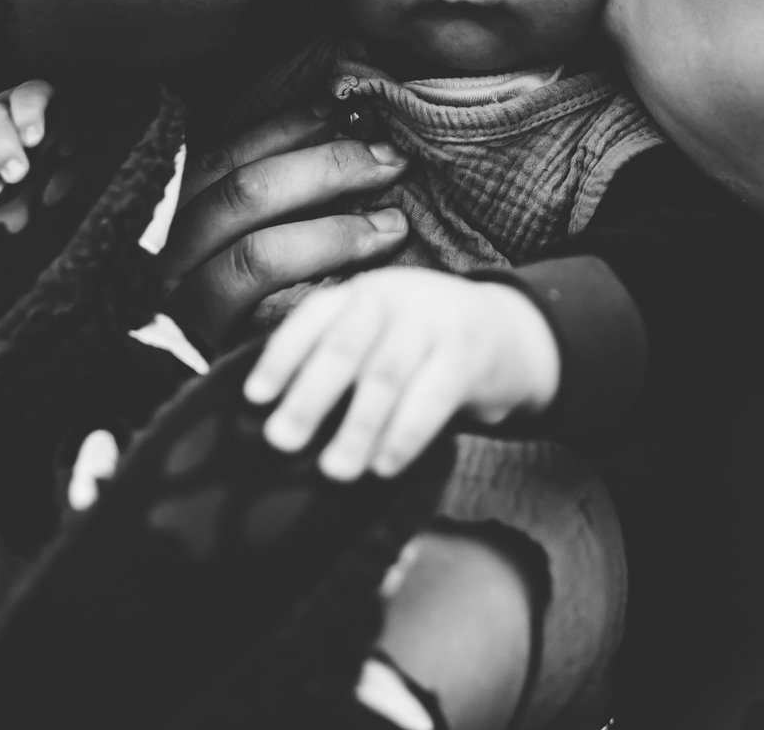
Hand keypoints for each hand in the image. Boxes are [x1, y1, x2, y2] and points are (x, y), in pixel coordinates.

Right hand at [155, 106, 413, 346]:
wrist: (240, 399)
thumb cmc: (245, 290)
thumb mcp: (240, 226)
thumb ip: (271, 182)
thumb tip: (332, 114)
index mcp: (164, 218)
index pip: (222, 157)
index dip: (286, 129)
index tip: (343, 111)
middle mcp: (162, 261)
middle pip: (244, 195)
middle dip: (326, 169)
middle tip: (389, 163)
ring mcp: (185, 312)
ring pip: (259, 255)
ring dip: (337, 232)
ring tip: (396, 225)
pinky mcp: (217, 357)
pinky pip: (277, 319)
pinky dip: (329, 292)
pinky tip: (372, 283)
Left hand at [243, 268, 561, 480]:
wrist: (510, 330)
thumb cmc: (418, 348)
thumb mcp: (377, 334)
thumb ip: (334, 362)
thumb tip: (273, 421)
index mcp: (359, 293)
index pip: (313, 318)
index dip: (281, 356)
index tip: (253, 398)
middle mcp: (393, 298)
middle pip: (345, 345)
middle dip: (310, 395)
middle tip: (281, 441)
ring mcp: (434, 322)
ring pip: (387, 374)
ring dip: (358, 426)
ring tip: (334, 471)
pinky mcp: (468, 354)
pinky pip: (433, 395)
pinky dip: (406, 433)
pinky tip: (385, 466)